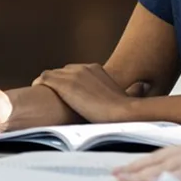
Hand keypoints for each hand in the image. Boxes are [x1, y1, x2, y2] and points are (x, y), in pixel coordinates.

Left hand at [31, 63, 145, 123]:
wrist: (122, 112)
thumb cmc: (125, 109)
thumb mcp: (125, 95)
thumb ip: (128, 90)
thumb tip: (144, 87)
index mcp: (96, 69)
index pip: (74, 71)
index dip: (67, 83)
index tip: (65, 96)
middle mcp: (83, 68)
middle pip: (61, 72)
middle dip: (56, 84)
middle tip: (52, 100)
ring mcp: (73, 75)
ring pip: (51, 75)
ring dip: (46, 86)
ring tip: (41, 99)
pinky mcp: (65, 84)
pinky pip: (43, 79)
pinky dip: (38, 84)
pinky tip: (36, 95)